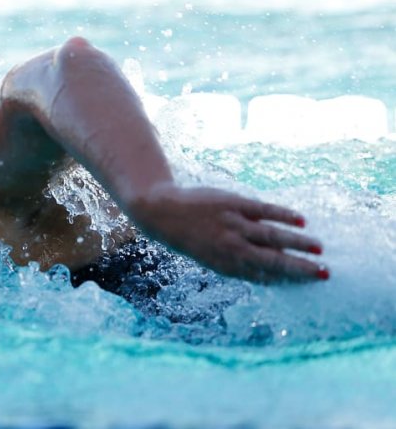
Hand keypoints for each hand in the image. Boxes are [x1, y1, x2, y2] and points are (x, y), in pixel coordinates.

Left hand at [130, 183, 327, 282]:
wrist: (162, 213)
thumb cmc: (191, 238)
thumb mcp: (211, 259)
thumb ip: (238, 264)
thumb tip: (271, 273)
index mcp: (226, 265)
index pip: (264, 276)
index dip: (288, 280)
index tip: (310, 284)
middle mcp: (232, 247)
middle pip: (272, 260)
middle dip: (300, 268)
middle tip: (325, 273)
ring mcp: (233, 225)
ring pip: (271, 236)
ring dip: (297, 242)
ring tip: (319, 248)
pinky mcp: (233, 203)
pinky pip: (263, 210)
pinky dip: (282, 215)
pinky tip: (300, 220)